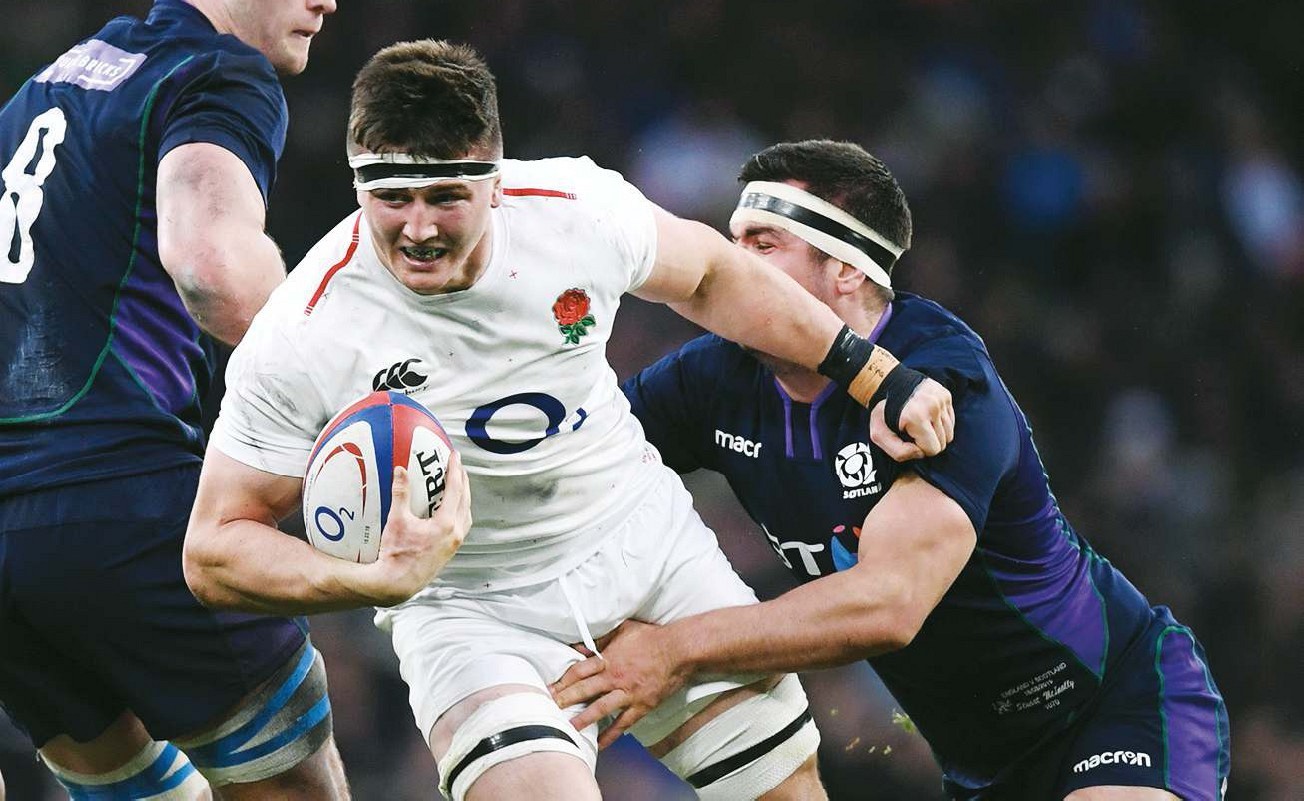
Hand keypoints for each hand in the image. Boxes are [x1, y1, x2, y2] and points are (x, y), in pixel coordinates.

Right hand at [358, 451, 471, 605]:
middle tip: (458, 465)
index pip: (455, 489)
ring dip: (464, 497)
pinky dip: (460, 511)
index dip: (455, 469)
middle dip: (463, 480)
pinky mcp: (450, 551)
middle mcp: (456, 533)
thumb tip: (400, 470)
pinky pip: (461, 525)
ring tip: (458, 485)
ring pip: (466, 513)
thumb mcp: (397, 521)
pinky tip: (450, 510)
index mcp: (447, 524)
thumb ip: (400, 493)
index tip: (454, 455)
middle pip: (466, 499)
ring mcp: (454, 543)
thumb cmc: (396, 554)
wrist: (397, 584)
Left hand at [549, 620, 687, 749]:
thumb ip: (601, 638)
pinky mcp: (641, 705)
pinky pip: (623, 723)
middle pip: (584, 690)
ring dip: (582, 719)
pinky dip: (611, 734)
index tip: (549, 688)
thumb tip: (580, 644)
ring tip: (567, 728)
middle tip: (549, 708)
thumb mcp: (623, 630)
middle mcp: (615, 677)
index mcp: (608, 658)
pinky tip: (600, 744)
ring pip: (600, 708)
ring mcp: (628, 693)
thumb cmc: (651, 637)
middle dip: (565, 700)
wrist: (678, 649)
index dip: (562, 680)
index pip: (578, 671)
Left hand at [872, 377, 953, 460]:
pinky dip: (940, 424)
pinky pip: (951, 421)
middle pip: (943, 442)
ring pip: (949, 433)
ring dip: (936, 434)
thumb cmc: (882, 412)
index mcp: (916, 416)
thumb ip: (898, 452)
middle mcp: (932, 406)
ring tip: (920, 426)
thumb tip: (921, 453)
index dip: (920, 449)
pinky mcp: (946, 395)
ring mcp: (941, 399)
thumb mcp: (878, 434)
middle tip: (914, 432)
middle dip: (929, 442)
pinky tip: (927, 418)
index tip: (909, 439)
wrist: (887, 383)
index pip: (933, 449)